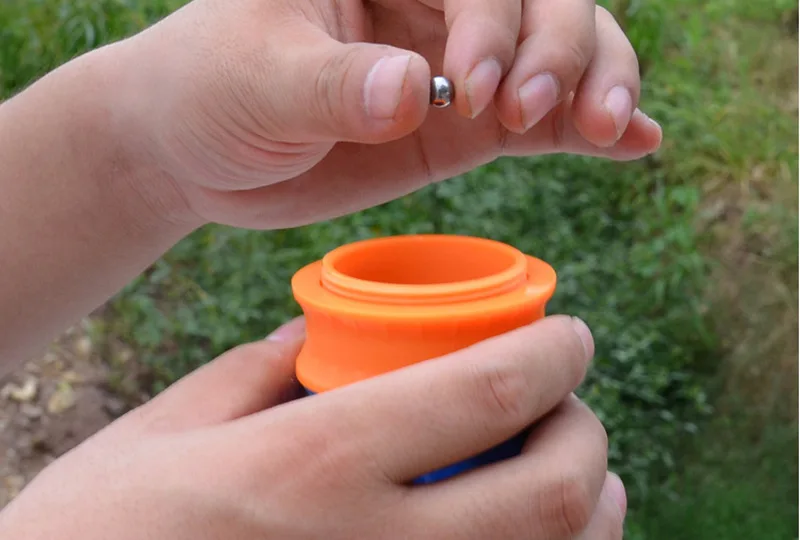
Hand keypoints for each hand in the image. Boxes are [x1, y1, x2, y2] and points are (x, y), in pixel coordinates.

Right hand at [0, 316, 624, 538]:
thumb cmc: (95, 537)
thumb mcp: (161, 435)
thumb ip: (252, 377)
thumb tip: (313, 343)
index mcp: (309, 469)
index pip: (484, 391)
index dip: (552, 352)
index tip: (568, 332)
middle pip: (551, 493)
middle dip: (586, 433)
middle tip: (571, 401)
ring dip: (595, 513)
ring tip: (583, 475)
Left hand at [106, 0, 661, 228]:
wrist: (199, 153)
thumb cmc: (208, 91)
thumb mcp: (254, 79)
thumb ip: (332, 84)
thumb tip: (415, 92)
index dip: (496, 17)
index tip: (471, 92)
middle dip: (558, 48)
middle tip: (528, 112)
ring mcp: (455, 60)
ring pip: (558, 49)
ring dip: (596, 83)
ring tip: (605, 130)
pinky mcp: (462, 123)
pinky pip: (540, 119)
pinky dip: (588, 127)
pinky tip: (634, 140)